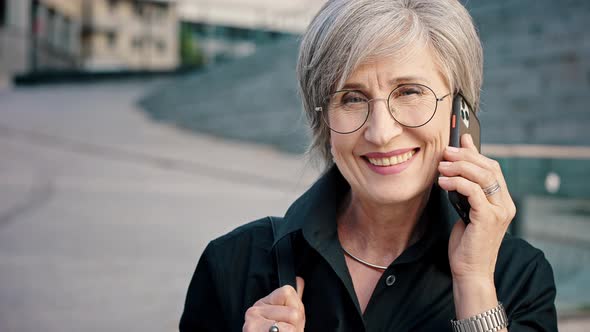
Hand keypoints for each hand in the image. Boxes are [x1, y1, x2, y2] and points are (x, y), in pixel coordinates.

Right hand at [243, 277, 304, 331]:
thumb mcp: (285, 318)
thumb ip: (293, 300)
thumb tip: (300, 280)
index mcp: (261, 304)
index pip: (288, 292)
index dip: (296, 311)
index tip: (286, 323)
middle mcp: (253, 311)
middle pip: (294, 311)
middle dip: (296, 326)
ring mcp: (252, 325)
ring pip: (292, 322)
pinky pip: (287, 331)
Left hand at [437, 134, 515, 281]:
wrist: (470, 271)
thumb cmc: (466, 243)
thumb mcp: (465, 210)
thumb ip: (465, 190)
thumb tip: (456, 167)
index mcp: (502, 201)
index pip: (492, 168)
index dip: (476, 152)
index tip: (460, 140)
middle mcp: (505, 204)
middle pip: (489, 168)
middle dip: (466, 156)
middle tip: (445, 153)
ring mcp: (499, 211)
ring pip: (483, 177)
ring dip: (459, 168)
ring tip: (441, 167)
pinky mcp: (488, 218)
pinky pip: (474, 192)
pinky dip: (457, 183)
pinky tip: (442, 182)